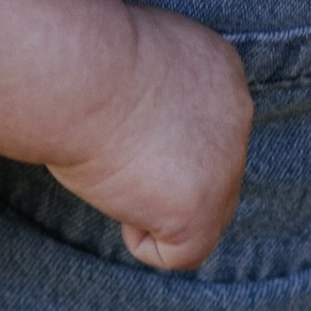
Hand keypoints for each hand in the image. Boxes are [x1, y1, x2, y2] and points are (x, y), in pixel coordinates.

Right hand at [47, 5, 252, 273]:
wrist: (72, 72)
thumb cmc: (76, 59)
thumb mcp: (129, 59)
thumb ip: (154, 91)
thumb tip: (142, 131)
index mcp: (218, 69)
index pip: (206, 127)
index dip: (157, 138)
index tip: (115, 123)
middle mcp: (237, 112)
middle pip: (213, 172)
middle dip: (164, 175)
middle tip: (111, 152)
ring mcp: (227, 164)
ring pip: (205, 214)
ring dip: (155, 205)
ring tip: (112, 172)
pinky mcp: (203, 208)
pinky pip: (185, 252)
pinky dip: (143, 240)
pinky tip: (117, 197)